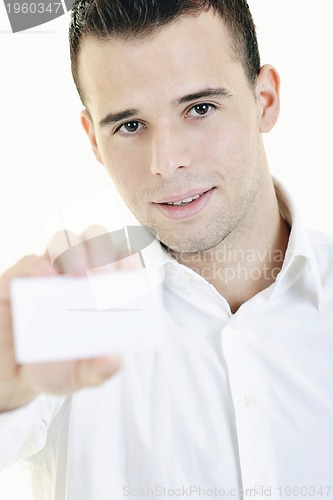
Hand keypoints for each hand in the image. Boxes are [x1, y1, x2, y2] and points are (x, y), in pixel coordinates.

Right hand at [0, 227, 125, 412]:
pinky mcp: (20, 279)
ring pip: (65, 239)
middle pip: (97, 240)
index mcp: (103, 290)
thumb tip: (114, 359)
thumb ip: (99, 370)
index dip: (131, 262)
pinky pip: (30, 261)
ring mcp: (49, 272)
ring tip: (79, 275)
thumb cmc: (57, 365)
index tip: (133, 276)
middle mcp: (79, 273)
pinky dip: (39, 266)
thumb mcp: (82, 374)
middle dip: (104, 250)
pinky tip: (47, 279)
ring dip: (74, 250)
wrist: (15, 375)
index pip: (124, 261)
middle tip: (104, 276)